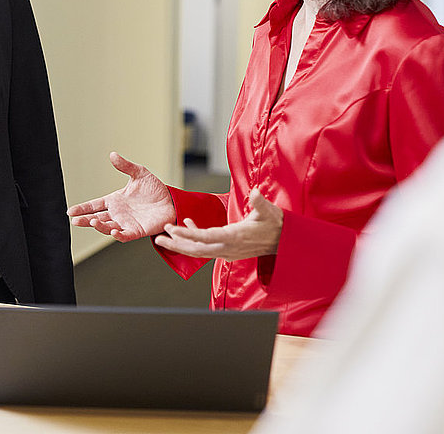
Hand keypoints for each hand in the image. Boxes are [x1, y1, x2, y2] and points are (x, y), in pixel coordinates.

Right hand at [67, 152, 175, 240]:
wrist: (172, 201)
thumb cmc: (155, 189)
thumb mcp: (139, 173)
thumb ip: (125, 166)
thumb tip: (112, 154)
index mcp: (115, 200)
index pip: (94, 205)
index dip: (83, 208)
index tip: (70, 211)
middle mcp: (118, 213)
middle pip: (97, 218)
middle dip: (85, 220)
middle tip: (75, 221)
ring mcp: (126, 223)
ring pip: (108, 227)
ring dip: (100, 226)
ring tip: (93, 221)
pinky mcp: (137, 231)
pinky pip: (125, 235)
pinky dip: (118, 235)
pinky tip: (112, 230)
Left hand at [154, 188, 282, 260]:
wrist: (285, 242)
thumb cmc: (276, 225)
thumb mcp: (270, 212)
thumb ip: (260, 203)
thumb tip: (256, 192)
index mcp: (235, 237)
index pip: (207, 238)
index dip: (188, 235)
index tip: (172, 230)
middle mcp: (228, 248)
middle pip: (197, 250)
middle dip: (177, 244)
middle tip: (158, 238)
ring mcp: (227, 251)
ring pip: (199, 250)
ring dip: (181, 243)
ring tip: (165, 236)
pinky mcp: (228, 250)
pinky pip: (206, 247)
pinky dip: (195, 237)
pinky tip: (188, 225)